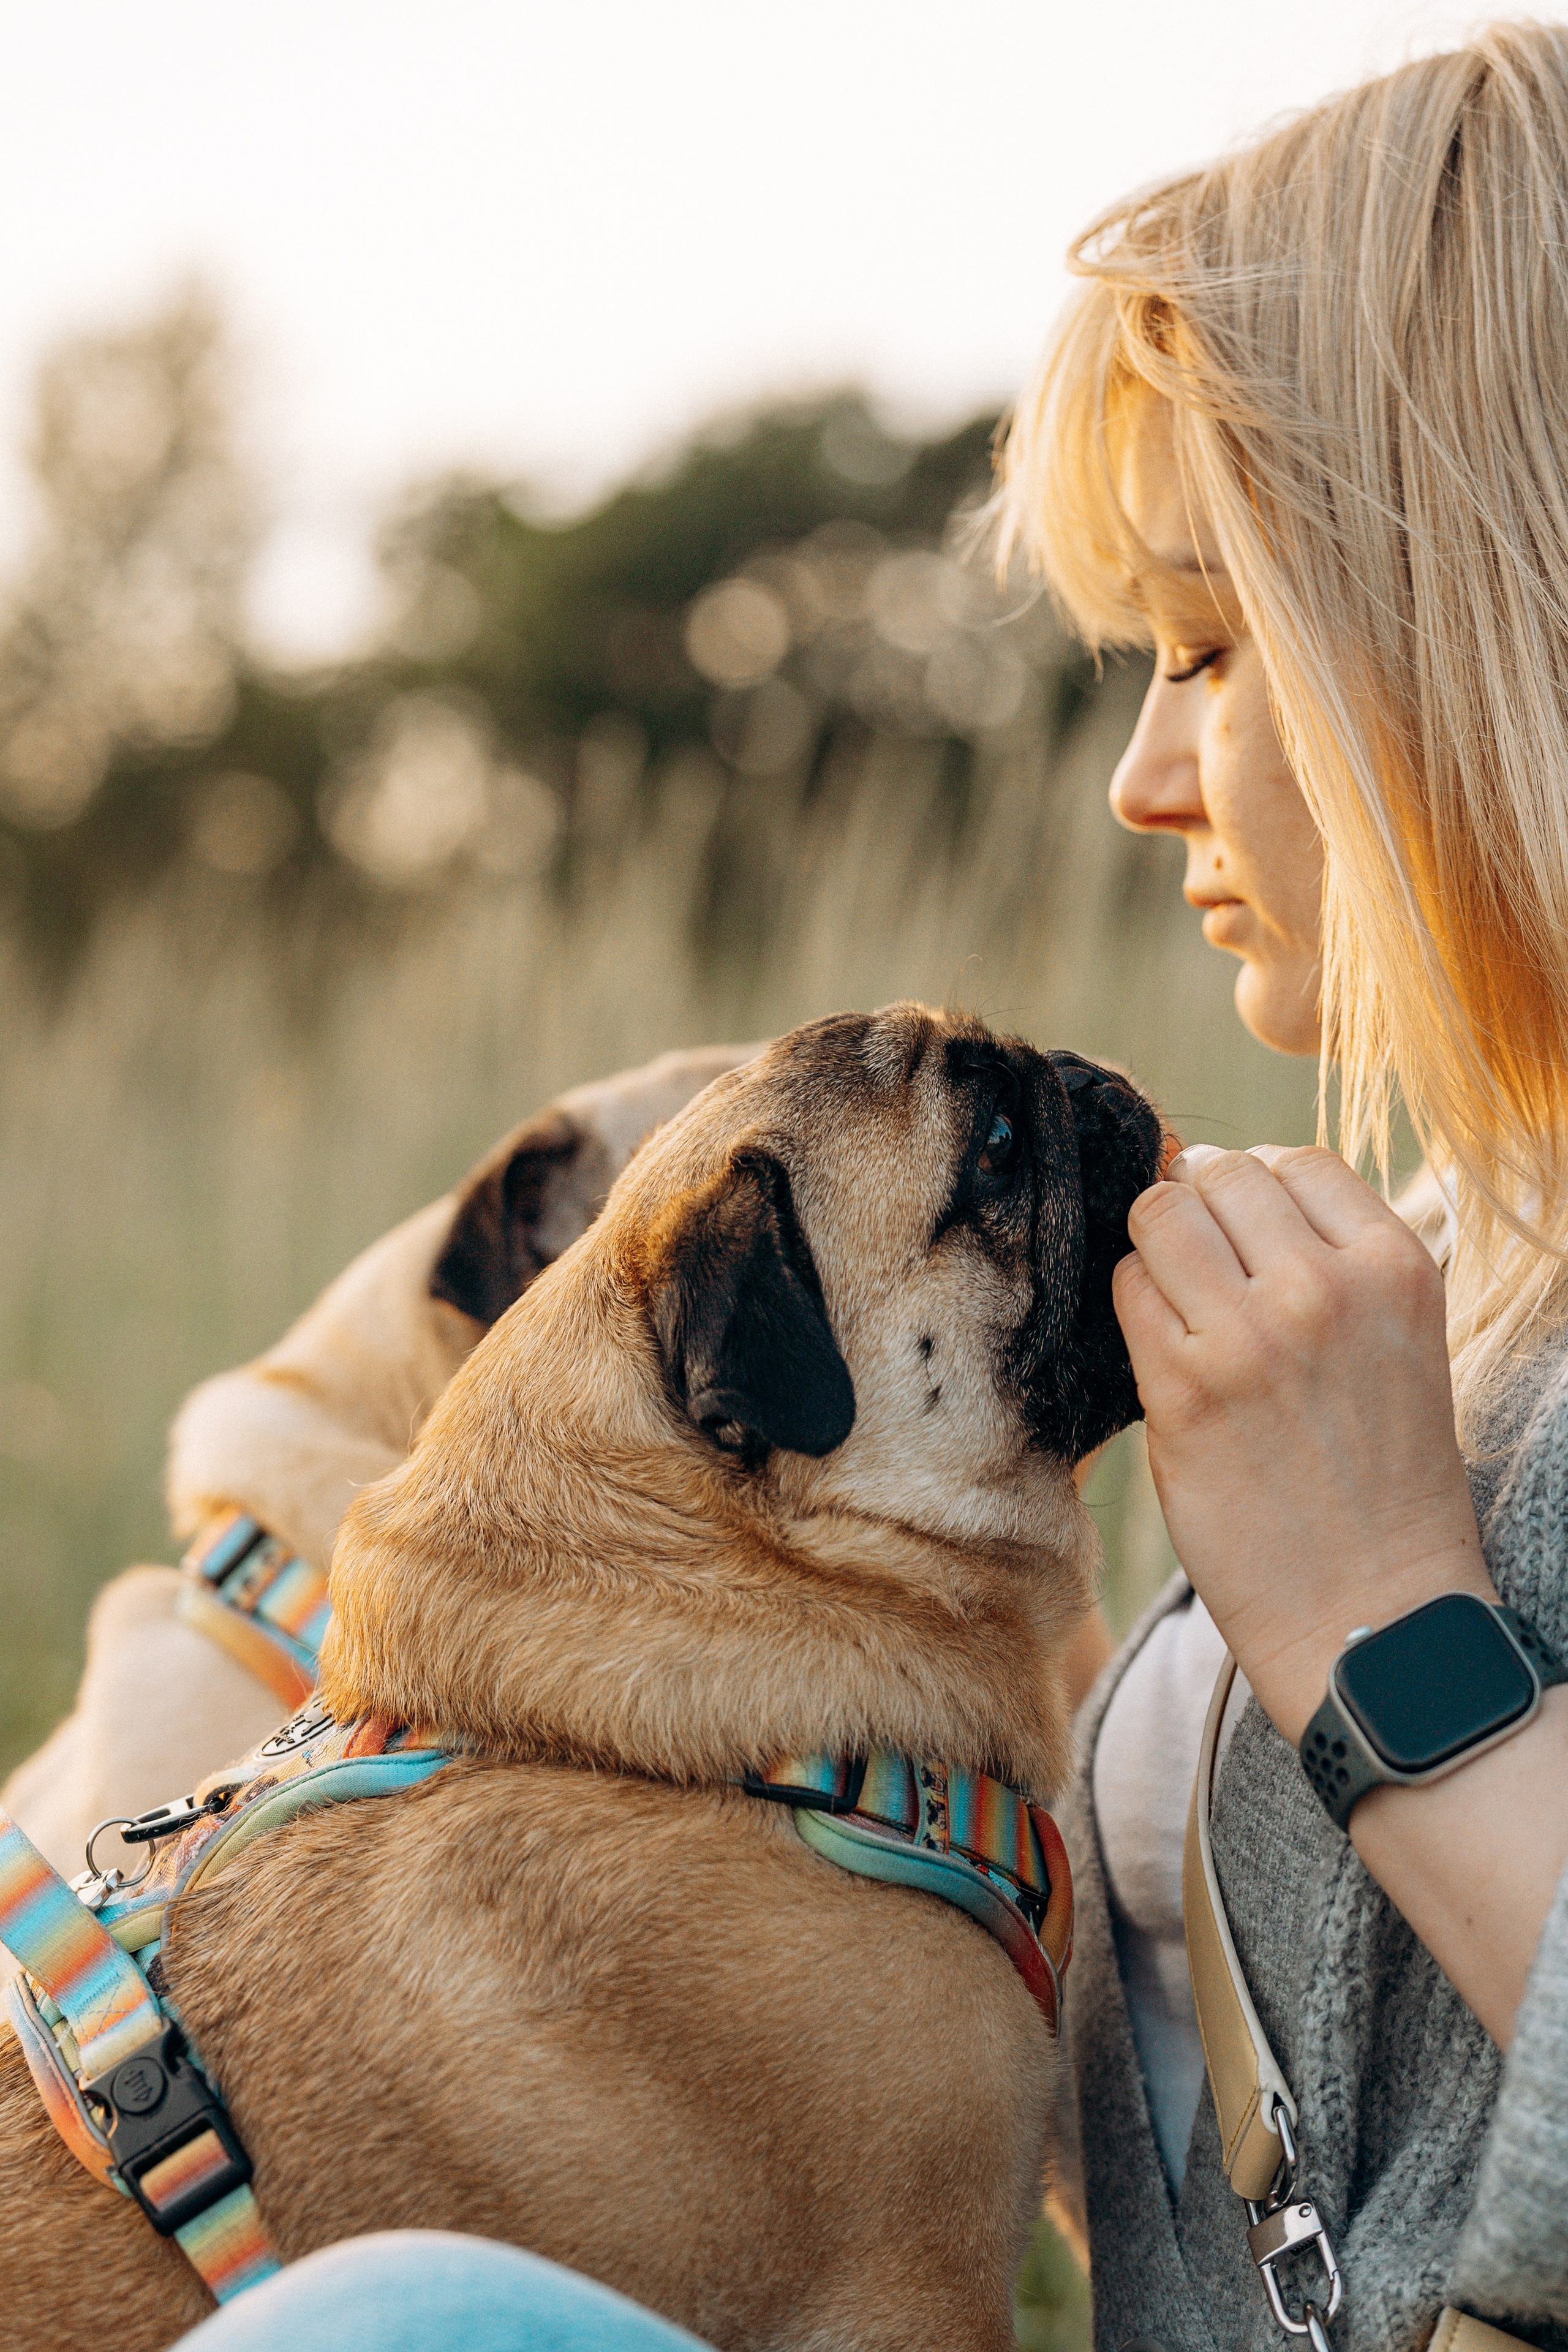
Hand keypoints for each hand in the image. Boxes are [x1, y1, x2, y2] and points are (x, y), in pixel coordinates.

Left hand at [1112, 1144, 1488, 1742]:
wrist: (1376, 1611)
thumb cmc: (1383, 1480)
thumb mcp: (1398, 1342)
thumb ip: (1331, 1261)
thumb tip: (1221, 1180)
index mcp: (1394, 1267)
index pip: (1295, 1161)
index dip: (1250, 1183)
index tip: (1236, 1222)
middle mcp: (1324, 1286)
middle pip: (1218, 1175)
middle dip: (1195, 1205)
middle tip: (1194, 1264)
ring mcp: (1249, 1335)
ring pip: (1161, 1218)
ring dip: (1155, 1249)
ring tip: (1177, 1305)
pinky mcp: (1183, 1390)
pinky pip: (1127, 1293)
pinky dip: (1133, 1309)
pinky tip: (1162, 1354)